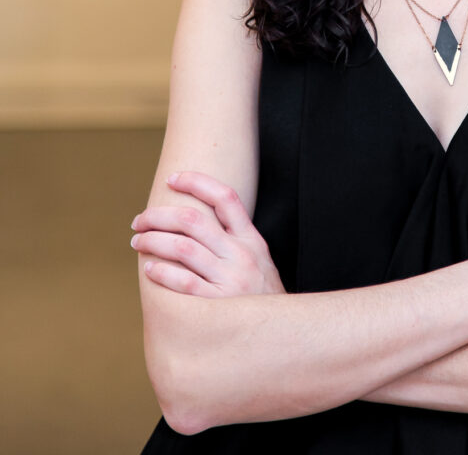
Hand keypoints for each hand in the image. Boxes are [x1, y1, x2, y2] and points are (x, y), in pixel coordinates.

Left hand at [131, 171, 284, 297]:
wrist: (280, 337)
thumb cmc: (261, 299)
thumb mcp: (260, 262)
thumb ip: (236, 241)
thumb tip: (195, 222)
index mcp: (252, 240)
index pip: (225, 197)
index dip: (197, 182)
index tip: (173, 178)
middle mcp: (241, 256)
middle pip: (193, 220)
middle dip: (159, 216)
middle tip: (140, 220)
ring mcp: (230, 281)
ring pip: (183, 248)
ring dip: (153, 241)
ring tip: (138, 241)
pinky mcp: (218, 306)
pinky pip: (184, 283)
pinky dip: (162, 272)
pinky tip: (150, 269)